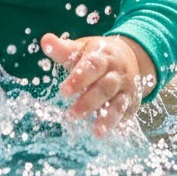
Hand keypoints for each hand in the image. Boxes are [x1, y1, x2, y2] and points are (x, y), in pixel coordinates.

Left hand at [41, 32, 155, 137]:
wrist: (131, 56)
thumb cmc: (98, 54)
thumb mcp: (83, 48)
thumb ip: (64, 49)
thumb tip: (45, 40)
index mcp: (103, 56)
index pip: (92, 66)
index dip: (78, 79)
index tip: (63, 91)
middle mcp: (117, 72)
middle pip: (104, 88)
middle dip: (89, 102)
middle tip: (71, 115)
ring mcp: (125, 89)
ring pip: (118, 104)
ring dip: (107, 118)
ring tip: (95, 132)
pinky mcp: (130, 103)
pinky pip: (125, 115)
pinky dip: (117, 125)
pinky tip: (107, 134)